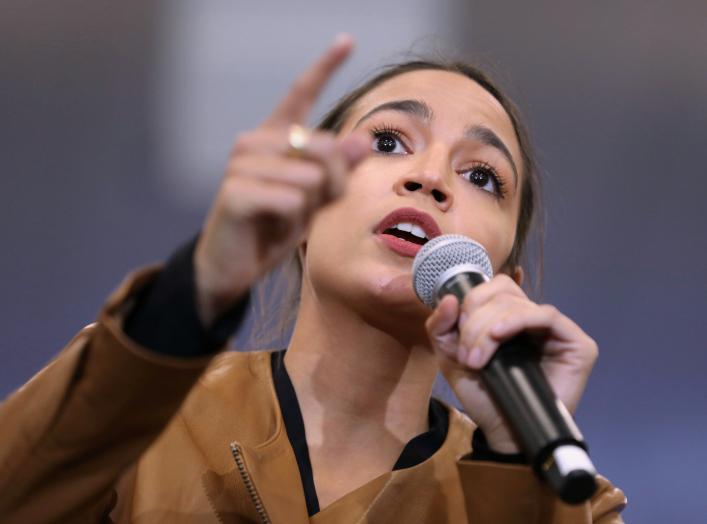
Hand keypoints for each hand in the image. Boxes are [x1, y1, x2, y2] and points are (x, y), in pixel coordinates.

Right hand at [194, 35, 369, 325]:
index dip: (325, 67)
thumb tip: (364, 139)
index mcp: (274, 137)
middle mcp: (254, 142)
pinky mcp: (235, 192)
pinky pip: (291, 200)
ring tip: (284, 218)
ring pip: (311, 178)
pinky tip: (269, 226)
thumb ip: (337, 169)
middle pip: (325, 148)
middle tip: (309, 207)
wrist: (233, 265)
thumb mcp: (314, 198)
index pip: (300, 94)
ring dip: (309, 208)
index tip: (347, 39)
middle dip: (332, 185)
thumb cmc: (271, 226)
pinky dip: (291, 222)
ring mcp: (241, 164)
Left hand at [425, 274, 598, 452]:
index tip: (456, 333)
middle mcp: (532, 318)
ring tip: (477, 360)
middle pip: (502, 293)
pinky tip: (499, 336)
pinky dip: (517, 321)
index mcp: (507, 316)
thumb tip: (447, 297)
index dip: (470, 302)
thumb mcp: (450, 356)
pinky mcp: (575, 343)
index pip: (492, 288)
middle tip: (467, 356)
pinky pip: (547, 315)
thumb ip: (441, 326)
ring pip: (518, 304)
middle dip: (475, 322)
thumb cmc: (483, 395)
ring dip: (488, 329)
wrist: (503, 432)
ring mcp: (555, 329)